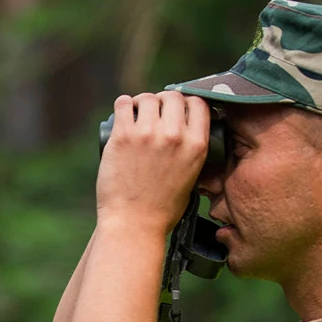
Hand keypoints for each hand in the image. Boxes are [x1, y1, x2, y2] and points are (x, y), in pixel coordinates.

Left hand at [95, 90, 209, 236]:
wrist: (134, 224)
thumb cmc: (162, 209)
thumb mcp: (192, 178)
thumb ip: (192, 153)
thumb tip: (187, 135)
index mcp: (196, 145)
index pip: (198, 103)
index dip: (188, 103)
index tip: (178, 110)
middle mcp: (174, 135)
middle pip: (173, 96)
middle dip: (165, 101)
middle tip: (155, 112)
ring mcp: (147, 133)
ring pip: (148, 97)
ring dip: (143, 102)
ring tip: (138, 113)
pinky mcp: (122, 136)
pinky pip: (123, 104)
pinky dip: (123, 104)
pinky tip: (124, 111)